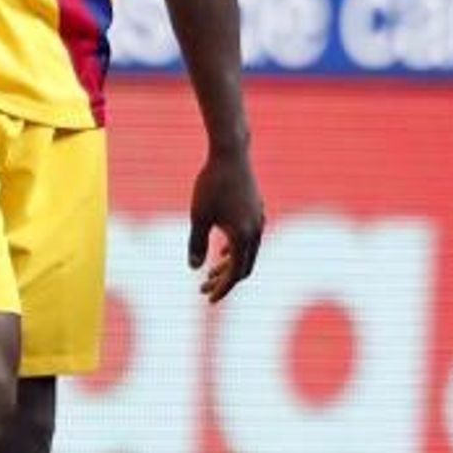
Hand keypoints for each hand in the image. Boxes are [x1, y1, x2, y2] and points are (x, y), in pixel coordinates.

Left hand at [187, 150, 265, 302]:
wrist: (231, 153)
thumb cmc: (211, 183)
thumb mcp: (198, 216)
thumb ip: (196, 244)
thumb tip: (194, 269)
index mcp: (243, 236)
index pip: (235, 274)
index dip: (221, 288)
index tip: (207, 298)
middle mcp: (256, 231)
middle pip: (243, 267)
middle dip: (224, 281)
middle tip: (203, 288)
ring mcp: (259, 220)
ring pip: (247, 253)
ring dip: (229, 266)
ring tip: (210, 274)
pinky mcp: (257, 211)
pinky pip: (249, 240)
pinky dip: (236, 250)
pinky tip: (221, 252)